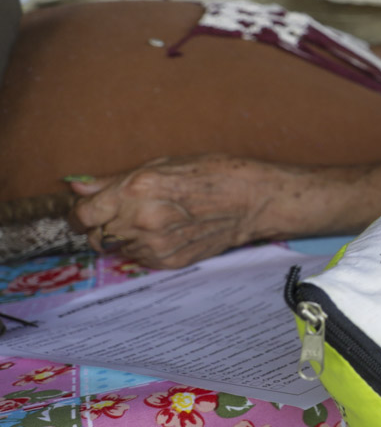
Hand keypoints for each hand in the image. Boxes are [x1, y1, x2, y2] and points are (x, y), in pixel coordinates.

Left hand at [69, 155, 291, 267]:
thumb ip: (114, 181)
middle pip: (96, 236)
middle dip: (103, 226)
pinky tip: (169, 232)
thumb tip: (78, 189)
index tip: (88, 211)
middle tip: (125, 214)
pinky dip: (146, 247)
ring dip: (126, 237)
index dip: (81, 214)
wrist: (254, 200)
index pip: (83, 215)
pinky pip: (140, 258)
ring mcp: (157, 245)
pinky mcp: (170, 261)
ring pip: (118, 248)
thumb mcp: (161, 165)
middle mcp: (142, 221)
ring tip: (155, 220)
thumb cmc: (212, 173)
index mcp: (136, 190)